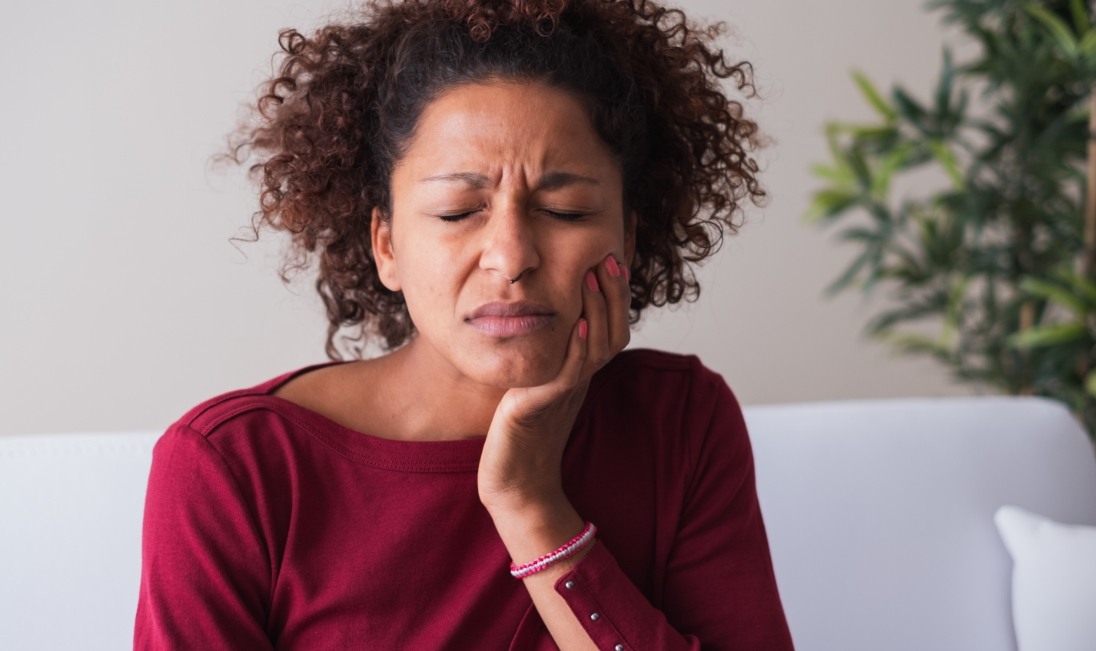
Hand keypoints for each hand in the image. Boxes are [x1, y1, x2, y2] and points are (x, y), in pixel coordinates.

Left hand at [477, 253, 631, 514]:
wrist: (514, 485)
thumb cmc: (519, 437)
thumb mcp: (537, 386)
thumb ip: (548, 357)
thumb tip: (549, 322)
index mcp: (581, 374)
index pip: (609, 328)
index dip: (614, 296)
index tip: (611, 259)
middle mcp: (580, 381)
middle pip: (612, 332)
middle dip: (612, 293)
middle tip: (609, 257)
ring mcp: (565, 394)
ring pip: (595, 347)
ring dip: (597, 309)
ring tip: (592, 275)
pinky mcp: (542, 407)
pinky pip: (568, 374)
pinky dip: (575, 348)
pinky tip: (574, 323)